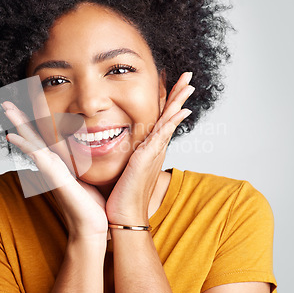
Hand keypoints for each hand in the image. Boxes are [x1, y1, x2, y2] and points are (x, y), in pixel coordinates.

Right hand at [2, 102, 108, 240]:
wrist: (93, 228)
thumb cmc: (94, 207)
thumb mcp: (92, 178)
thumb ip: (90, 164)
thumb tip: (103, 148)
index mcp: (61, 164)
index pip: (44, 138)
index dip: (33, 123)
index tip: (25, 107)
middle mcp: (53, 165)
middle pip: (33, 138)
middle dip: (20, 120)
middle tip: (6, 103)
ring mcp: (52, 172)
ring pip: (32, 143)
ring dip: (19, 126)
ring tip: (7, 110)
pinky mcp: (55, 179)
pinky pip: (39, 158)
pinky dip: (26, 146)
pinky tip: (14, 136)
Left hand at [105, 72, 194, 225]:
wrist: (123, 215)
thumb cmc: (118, 195)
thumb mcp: (119, 168)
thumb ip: (118, 155)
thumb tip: (104, 145)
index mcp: (147, 148)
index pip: (158, 118)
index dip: (165, 100)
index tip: (167, 82)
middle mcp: (154, 147)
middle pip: (169, 114)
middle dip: (178, 94)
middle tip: (187, 77)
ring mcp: (154, 152)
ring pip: (170, 119)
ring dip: (179, 101)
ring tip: (189, 83)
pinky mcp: (148, 157)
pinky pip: (164, 134)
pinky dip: (173, 121)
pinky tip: (182, 110)